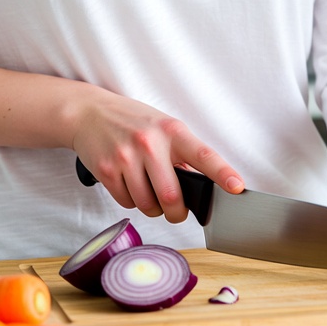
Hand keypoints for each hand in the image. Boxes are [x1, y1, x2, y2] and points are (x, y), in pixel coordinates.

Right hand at [72, 88, 242, 223]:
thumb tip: (200, 186)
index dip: (222, 173)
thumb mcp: (162, 127)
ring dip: (152, 207)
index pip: (203, 155)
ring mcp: (126, 157)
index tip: (237, 187)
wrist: (90, 112)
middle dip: (177, 212)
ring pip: (148, 205)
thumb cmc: (132, 121)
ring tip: (147, 188)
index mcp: (172, 131)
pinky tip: (128, 182)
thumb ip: (181, 153)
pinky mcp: (107, 170)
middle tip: (176, 210)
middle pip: (171, 196)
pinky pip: (127, 203)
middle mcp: (150, 143)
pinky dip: (131, 201)